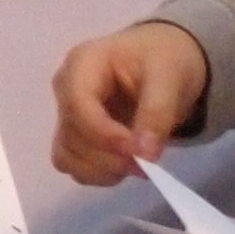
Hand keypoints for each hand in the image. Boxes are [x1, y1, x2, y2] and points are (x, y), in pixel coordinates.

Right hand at [51, 21, 210, 183]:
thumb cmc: (163, 58)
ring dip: (101, 170)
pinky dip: (98, 174)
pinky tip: (125, 166)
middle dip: (108, 157)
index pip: (77, 105)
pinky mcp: (74, 136)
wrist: (164, 61)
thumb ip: (157, 112)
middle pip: (71, 135)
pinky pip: (73, 165)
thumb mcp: (169, 76)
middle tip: (146, 164)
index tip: (139, 153)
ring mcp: (67, 114)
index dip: (104, 135)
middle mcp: (65, 89)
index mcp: (82, 63)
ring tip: (137, 165)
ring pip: (66, 156)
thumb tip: (145, 154)